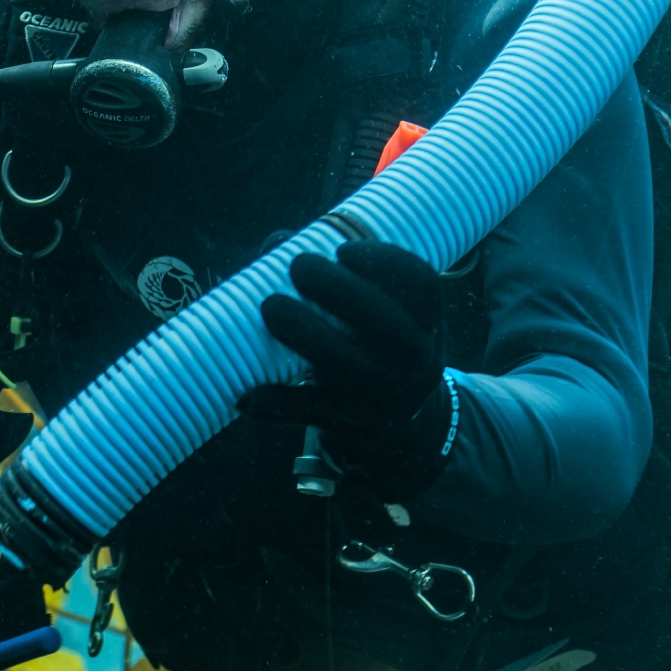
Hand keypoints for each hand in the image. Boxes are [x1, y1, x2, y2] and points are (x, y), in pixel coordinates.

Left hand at [239, 239, 457, 501]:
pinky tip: (245, 394)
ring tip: (270, 305)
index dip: (386, 262)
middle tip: (299, 265)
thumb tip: (277, 242)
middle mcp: (411, 360)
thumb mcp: (381, 315)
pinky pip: (307, 412)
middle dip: (339, 289)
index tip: (343, 249)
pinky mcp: (346, 421)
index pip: (422, 285)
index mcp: (425, 324)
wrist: (396, 428)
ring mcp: (380, 395)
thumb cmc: (374, 347)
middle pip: (385, 323)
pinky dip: (275, 403)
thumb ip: (337, 275)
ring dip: (305, 332)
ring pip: (344, 365)